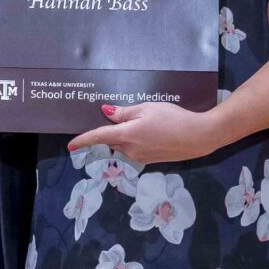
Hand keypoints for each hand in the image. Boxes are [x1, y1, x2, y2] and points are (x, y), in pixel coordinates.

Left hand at [66, 102, 218, 166]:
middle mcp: (130, 150)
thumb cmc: (173, 118)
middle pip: (112, 141)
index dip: (82, 141)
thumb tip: (106, 113)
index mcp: (126, 135)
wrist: (198, 136)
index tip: (70, 146)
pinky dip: (138, 141)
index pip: (98, 137)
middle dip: (112, 131)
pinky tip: (155, 132)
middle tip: (124, 117)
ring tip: (148, 122)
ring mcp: (141, 157)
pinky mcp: (151, 160)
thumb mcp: (147, 108)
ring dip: (127, 135)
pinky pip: (136, 150)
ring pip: (124, 145)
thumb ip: (124, 113)